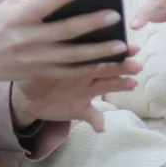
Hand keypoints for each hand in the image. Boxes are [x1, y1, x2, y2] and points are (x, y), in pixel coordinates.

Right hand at [0, 0, 138, 93]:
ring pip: (72, 57)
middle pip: (64, 32)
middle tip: (115, 15)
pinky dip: (89, 68)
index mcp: (17, 18)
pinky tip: (107, 62)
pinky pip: (69, 72)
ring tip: (121, 45)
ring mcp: (34, 60)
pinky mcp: (39, 73)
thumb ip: (36, 3)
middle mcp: (27, 40)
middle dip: (91, 24)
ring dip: (99, 51)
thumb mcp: (9, 7)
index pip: (40, 6)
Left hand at [11, 44, 141, 131]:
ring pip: (107, 86)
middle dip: (124, 66)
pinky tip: (101, 127)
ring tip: (133, 84)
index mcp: (79, 60)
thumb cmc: (35, 70)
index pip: (99, 51)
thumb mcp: (37, 59)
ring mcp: (86, 92)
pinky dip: (97, 121)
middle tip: (137, 65)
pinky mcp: (80, 109)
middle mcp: (87, 74)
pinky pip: (92, 116)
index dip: (114, 49)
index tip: (130, 47)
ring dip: (121, 85)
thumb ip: (46, 52)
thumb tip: (49, 40)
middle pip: (108, 68)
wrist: (28, 95)